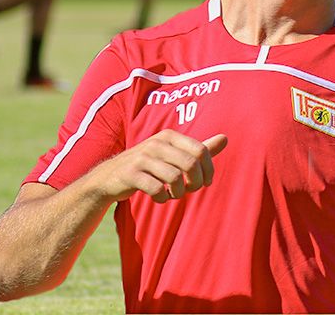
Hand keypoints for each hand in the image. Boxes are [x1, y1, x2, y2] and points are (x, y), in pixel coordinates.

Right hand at [90, 130, 226, 203]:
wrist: (109, 178)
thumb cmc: (149, 166)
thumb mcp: (174, 154)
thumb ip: (199, 148)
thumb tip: (226, 138)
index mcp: (169, 136)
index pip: (201, 150)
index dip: (208, 170)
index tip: (205, 182)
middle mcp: (156, 143)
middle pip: (190, 164)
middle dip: (195, 182)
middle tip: (190, 190)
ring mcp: (142, 158)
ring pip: (174, 178)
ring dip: (179, 192)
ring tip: (174, 195)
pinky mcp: (130, 174)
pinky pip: (156, 189)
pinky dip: (162, 198)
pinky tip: (160, 198)